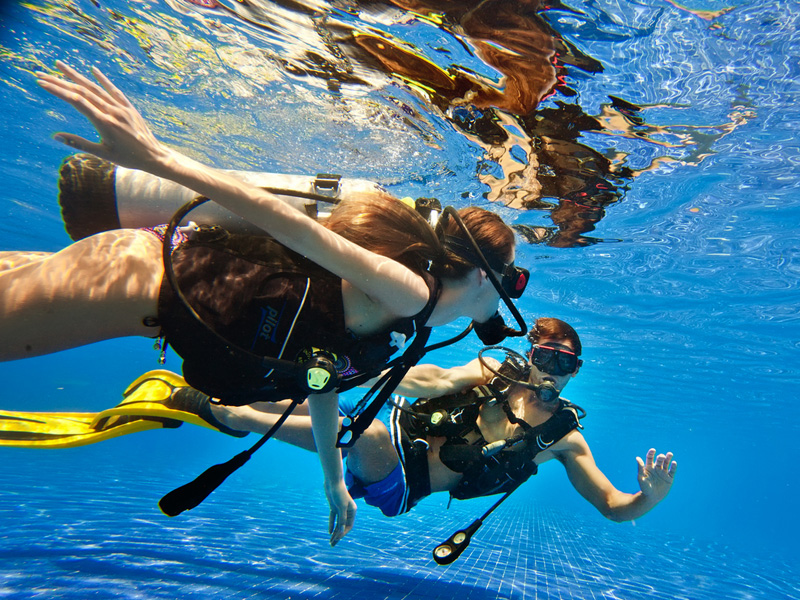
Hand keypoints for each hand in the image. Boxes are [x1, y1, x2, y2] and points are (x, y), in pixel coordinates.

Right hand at [36, 61, 168, 170]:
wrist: (154, 157)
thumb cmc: (128, 159)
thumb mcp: (102, 154)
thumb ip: (78, 143)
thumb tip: (55, 136)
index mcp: (103, 122)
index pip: (76, 101)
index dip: (58, 90)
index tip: (42, 83)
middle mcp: (112, 111)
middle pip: (82, 91)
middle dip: (60, 81)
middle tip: (41, 73)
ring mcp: (121, 108)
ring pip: (95, 88)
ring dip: (76, 76)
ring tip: (60, 65)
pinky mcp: (129, 107)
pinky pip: (114, 90)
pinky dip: (102, 80)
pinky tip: (93, 70)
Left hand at [324, 478, 356, 546]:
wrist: (332, 482)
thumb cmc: (339, 492)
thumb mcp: (341, 506)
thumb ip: (342, 519)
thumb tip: (341, 530)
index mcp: (353, 511)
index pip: (348, 526)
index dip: (343, 533)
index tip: (337, 539)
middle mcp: (348, 511)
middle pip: (343, 527)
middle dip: (338, 536)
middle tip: (332, 545)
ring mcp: (341, 509)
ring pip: (338, 524)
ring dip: (334, 533)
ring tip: (331, 541)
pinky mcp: (334, 507)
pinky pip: (333, 518)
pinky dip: (331, 525)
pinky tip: (329, 532)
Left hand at [636, 448, 676, 503]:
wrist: (651, 498)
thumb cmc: (644, 488)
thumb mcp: (641, 478)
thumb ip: (640, 468)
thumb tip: (637, 458)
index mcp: (649, 467)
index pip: (650, 457)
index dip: (651, 453)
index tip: (653, 450)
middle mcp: (656, 468)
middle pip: (659, 460)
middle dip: (660, 457)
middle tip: (661, 457)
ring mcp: (663, 473)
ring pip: (667, 463)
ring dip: (668, 458)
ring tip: (670, 454)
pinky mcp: (669, 478)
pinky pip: (672, 471)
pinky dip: (674, 467)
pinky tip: (674, 463)